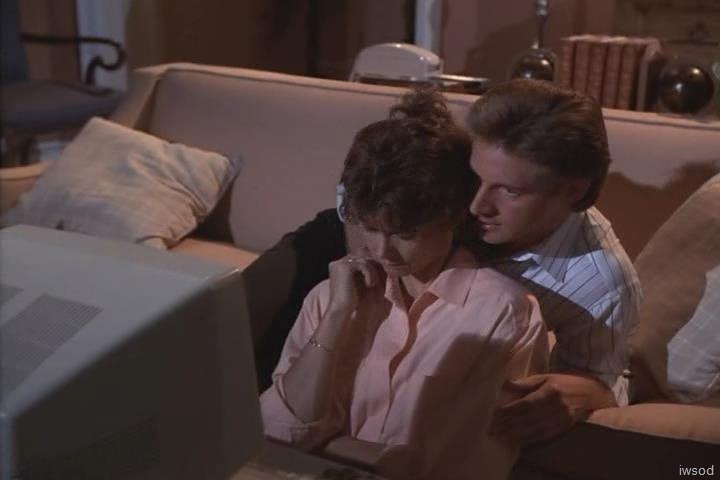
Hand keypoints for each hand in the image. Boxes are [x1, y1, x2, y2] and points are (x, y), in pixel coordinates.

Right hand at [326, 253, 380, 316]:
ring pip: (364, 261)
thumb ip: (366, 273)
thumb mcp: (360, 284)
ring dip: (372, 272)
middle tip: (378, 280)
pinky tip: (370, 285)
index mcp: (339, 266)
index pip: (359, 261)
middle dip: (372, 269)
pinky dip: (370, 274)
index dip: (371, 268)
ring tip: (373, 285)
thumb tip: (381, 263)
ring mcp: (340, 263)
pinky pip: (364, 265)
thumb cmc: (351, 301)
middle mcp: (338, 263)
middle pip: (362, 259)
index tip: (379, 278)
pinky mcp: (345, 266)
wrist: (341, 310)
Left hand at [489, 373, 613, 444]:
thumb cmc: (565, 382)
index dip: (511, 410)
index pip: (526, 403)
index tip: (495, 414)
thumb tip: (505, 384)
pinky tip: (517, 441)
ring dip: (516, 434)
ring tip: (500, 436)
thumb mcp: (546, 377)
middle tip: (492, 428)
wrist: (592, 392)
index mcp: (551, 391)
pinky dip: (529, 439)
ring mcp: (562, 419)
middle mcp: (557, 407)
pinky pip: (544, 435)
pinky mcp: (565, 428)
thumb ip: (525, 382)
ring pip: (536, 429)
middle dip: (509, 424)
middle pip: (529, 418)